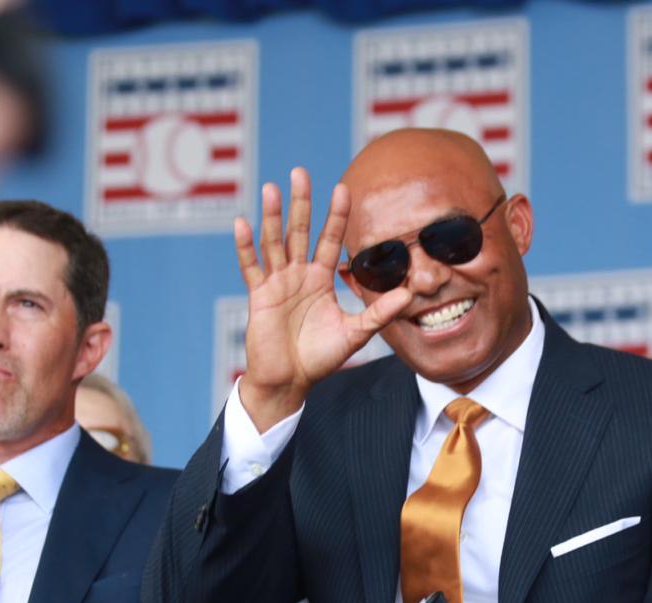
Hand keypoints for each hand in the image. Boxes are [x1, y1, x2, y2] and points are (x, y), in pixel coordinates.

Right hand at [233, 168, 413, 431]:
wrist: (290, 381)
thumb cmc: (320, 358)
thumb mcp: (356, 333)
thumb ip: (379, 313)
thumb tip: (409, 294)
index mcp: (320, 279)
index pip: (329, 239)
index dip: (336, 215)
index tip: (343, 188)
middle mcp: (298, 275)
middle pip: (299, 231)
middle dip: (301, 203)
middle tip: (301, 172)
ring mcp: (276, 283)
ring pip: (274, 242)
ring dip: (272, 216)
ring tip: (272, 188)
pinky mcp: (259, 296)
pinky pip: (250, 267)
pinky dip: (245, 246)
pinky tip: (242, 223)